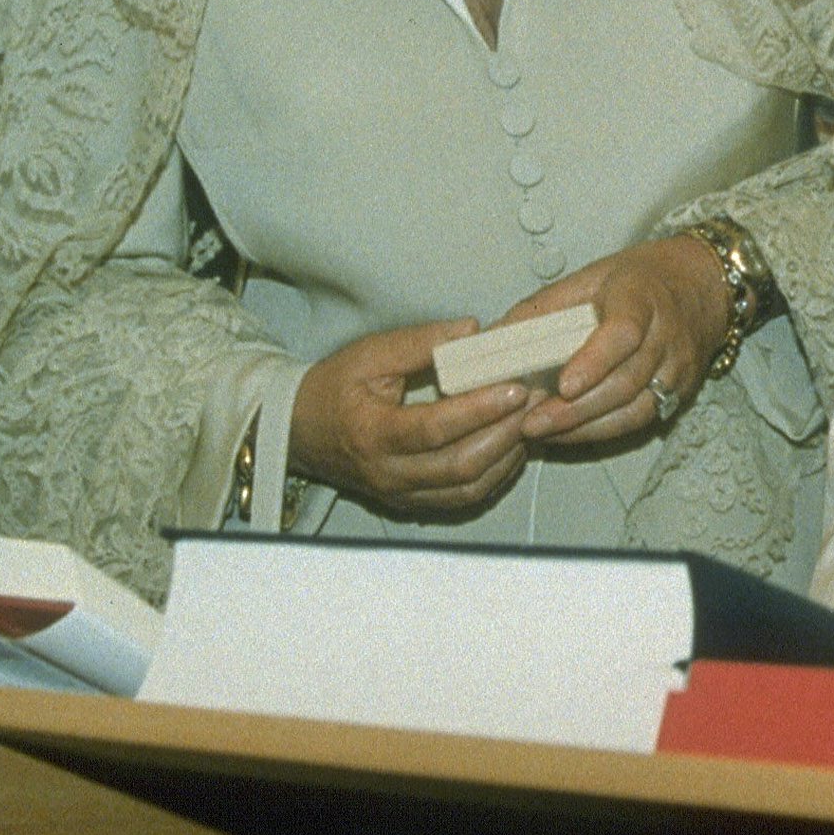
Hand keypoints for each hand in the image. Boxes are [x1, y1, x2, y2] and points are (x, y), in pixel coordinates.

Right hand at [290, 319, 536, 515]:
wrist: (300, 431)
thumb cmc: (333, 389)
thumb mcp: (368, 354)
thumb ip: (419, 343)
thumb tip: (471, 331)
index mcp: (372, 434)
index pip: (434, 428)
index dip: (479, 410)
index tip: (513, 388)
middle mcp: (387, 472)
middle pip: (459, 465)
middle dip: (504, 433)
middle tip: (533, 403)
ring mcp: (401, 493)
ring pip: (467, 486)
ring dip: (505, 456)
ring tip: (529, 421)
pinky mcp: (412, 502)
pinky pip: (463, 498)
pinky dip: (494, 475)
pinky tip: (510, 447)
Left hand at [497, 237, 733, 449]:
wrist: (703, 285)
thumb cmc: (640, 279)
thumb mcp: (592, 276)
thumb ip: (545, 306)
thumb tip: (495, 335)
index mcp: (643, 297)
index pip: (624, 333)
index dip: (595, 361)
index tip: (564, 384)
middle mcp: (667, 336)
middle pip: (625, 381)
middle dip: (575, 408)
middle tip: (531, 422)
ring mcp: (678, 367)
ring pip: (634, 408)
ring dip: (584, 426)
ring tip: (542, 432)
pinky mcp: (681, 391)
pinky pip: (641, 419)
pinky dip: (602, 430)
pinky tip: (569, 433)